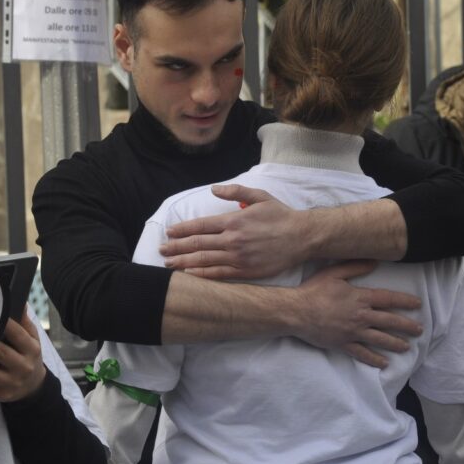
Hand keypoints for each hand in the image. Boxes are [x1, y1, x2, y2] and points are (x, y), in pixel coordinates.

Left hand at [0, 313, 46, 402]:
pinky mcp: (2, 395)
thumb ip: (24, 323)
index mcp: (31, 349)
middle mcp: (23, 366)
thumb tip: (19, 301)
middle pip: (1, 353)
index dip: (4, 325)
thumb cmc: (29, 357)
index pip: (18, 334)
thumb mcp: (33, 339)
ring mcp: (12, 382)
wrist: (34, 386)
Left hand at [160, 184, 310, 279]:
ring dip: (183, 262)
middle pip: (197, 244)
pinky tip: (189, 275)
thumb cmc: (281, 215)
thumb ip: (235, 191)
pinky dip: (201, 275)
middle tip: (161, 250)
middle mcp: (233, 240)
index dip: (182, 230)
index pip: (201, 226)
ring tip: (168, 264)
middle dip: (176, 247)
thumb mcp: (259, 196)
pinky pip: (218, 274)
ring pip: (204, 260)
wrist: (302, 237)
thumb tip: (213, 188)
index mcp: (234, 220)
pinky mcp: (245, 271)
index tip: (169, 233)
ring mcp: (238, 257)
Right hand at [293, 260, 422, 367]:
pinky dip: (374, 359)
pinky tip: (384, 363)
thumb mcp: (334, 273)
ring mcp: (353, 332)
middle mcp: (360, 316)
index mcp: (360, 297)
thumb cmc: (313, 290)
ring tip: (407, 346)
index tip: (418, 304)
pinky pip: (362, 353)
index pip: (388, 299)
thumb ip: (355, 267)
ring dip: (396, 343)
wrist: (295, 311)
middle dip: (407, 325)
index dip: (404, 301)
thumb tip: (375, 262)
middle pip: (389, 321)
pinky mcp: (343, 344)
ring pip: (380, 339)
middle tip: (419, 329)